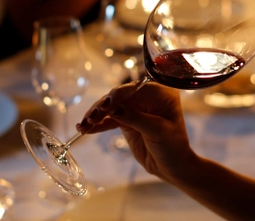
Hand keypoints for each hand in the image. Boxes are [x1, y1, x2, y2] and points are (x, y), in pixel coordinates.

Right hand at [76, 81, 194, 180]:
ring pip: (112, 107)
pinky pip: (109, 119)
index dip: (119, 95)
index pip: (137, 88)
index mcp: (162, 93)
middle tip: (90, 117)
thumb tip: (112, 109)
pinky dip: (98, 124)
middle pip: (121, 96)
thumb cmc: (172, 146)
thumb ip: (135, 119)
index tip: (105, 105)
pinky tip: (84, 129)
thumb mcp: (157, 131)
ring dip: (96, 115)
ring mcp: (136, 108)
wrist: (172, 166)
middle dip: (103, 106)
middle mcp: (148, 97)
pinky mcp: (126, 120)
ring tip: (83, 125)